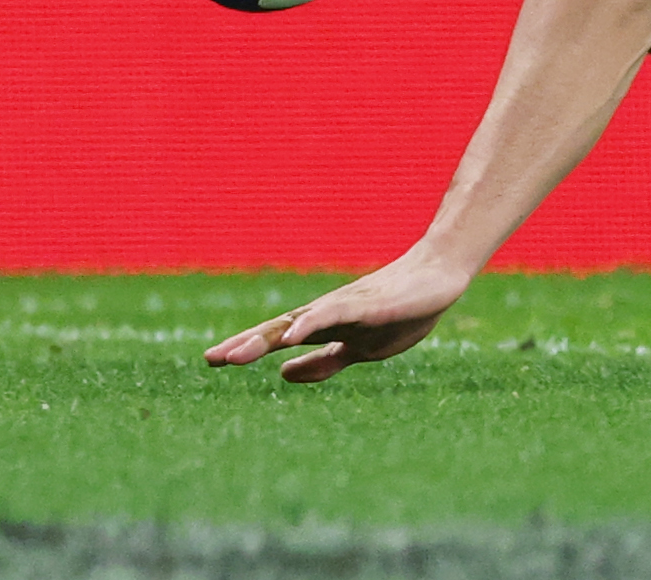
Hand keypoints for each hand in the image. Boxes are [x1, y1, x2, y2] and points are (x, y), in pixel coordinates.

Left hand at [204, 249, 470, 382]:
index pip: (277, 337)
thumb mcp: (359, 348)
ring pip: (298, 322)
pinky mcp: (368, 303)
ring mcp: (346, 306)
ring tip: (236, 355)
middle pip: (278, 329)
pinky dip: (310, 325)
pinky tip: (292, 337)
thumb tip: (283, 375)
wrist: (439, 276)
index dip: (246, 347)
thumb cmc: (401, 309)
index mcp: (324, 325)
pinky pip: (334, 315)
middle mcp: (327, 313)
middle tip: (211, 360)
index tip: (211, 360)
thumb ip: (324, 361)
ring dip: (266, 338)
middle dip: (246, 345)